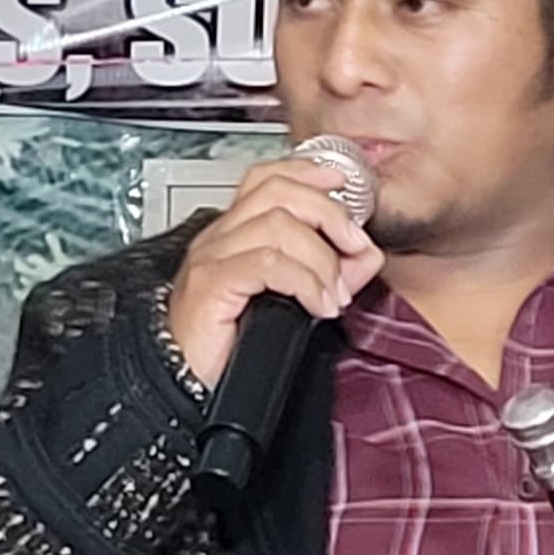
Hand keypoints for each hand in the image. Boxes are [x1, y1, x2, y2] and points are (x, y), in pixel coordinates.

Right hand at [160, 150, 381, 389]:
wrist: (186, 382)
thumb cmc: (228, 343)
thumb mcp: (292, 300)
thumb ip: (332, 273)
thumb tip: (367, 254)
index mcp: (234, 232)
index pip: (267, 178)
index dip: (308, 172)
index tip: (343, 183)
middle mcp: (219, 236)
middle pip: (279, 192)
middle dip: (329, 214)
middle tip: (354, 248)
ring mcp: (212, 256)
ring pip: (278, 225)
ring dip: (321, 259)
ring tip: (333, 294)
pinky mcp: (211, 283)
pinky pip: (268, 263)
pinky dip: (304, 282)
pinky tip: (317, 305)